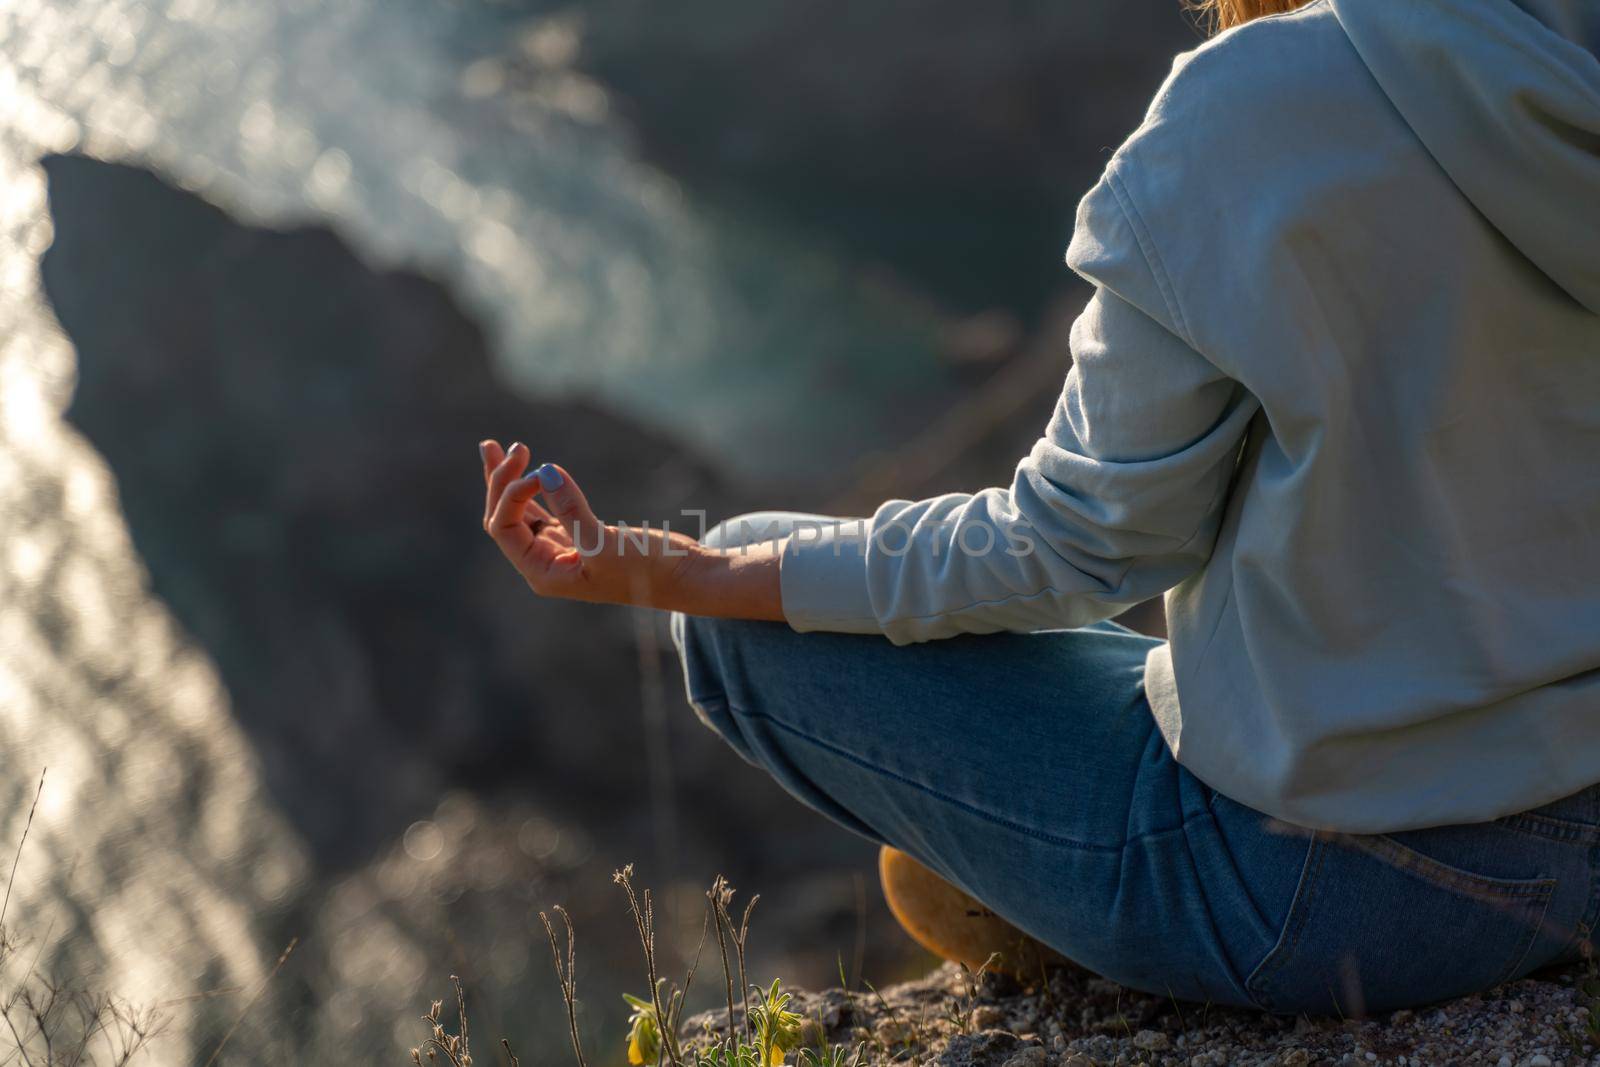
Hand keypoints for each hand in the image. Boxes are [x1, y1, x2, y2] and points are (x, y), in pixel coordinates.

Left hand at [478, 440, 784, 618]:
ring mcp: (562, 549)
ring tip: (494, 446)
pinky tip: (527, 467)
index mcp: (544, 574)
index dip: (511, 495)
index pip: (505, 529)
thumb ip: (572, 509)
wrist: (686, 576)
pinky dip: (532, 487)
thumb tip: (544, 472)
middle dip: (502, 481)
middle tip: (509, 446)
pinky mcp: (579, 536)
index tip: (538, 470)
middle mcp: (546, 564)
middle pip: (505, 518)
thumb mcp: (606, 543)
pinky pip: (544, 509)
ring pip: (521, 511)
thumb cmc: (649, 569)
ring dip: (510, 479)